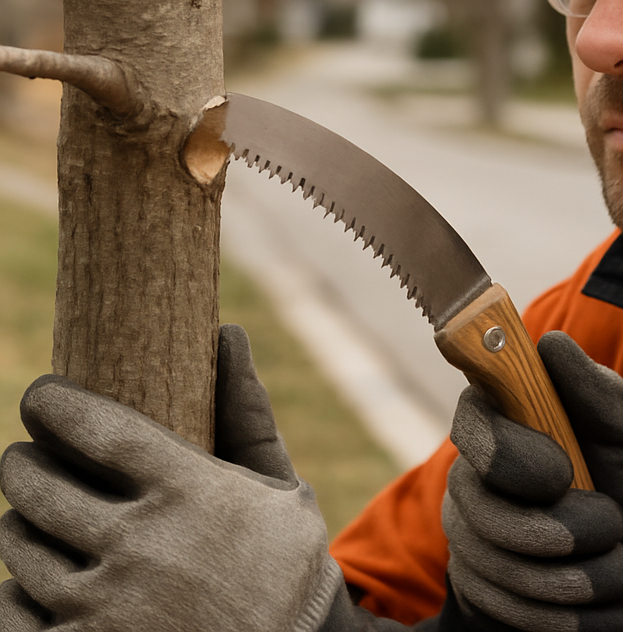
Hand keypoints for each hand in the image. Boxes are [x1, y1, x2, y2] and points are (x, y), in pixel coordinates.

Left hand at [0, 325, 342, 631]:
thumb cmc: (282, 565)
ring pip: (18, 546)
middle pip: (39, 483)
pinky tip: (37, 582)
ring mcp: (104, 609)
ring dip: (18, 523)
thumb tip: (227, 332)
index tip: (41, 396)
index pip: (95, 427)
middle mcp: (140, 545)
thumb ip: (246, 410)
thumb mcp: (279, 486)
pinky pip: (9, 613)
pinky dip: (14, 592)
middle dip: (21, 462)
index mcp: (188, 490)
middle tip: (25, 456)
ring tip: (34, 516)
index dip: (53, 404)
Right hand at [443, 330, 622, 631]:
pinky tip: (598, 605)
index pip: (470, 421)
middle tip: (609, 525)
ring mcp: (464, 533)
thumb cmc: (617, 480)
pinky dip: (568, 617)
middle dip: (556, 528)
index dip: (509, 452)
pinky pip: (506, 610)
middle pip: (478, 504)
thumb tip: (551, 343)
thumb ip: (597, 394)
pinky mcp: (474, 588)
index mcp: (500, 420)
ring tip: (620, 568)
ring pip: (495, 564)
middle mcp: (469, 474)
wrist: (615, 561)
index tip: (560, 472)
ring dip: (577, 577)